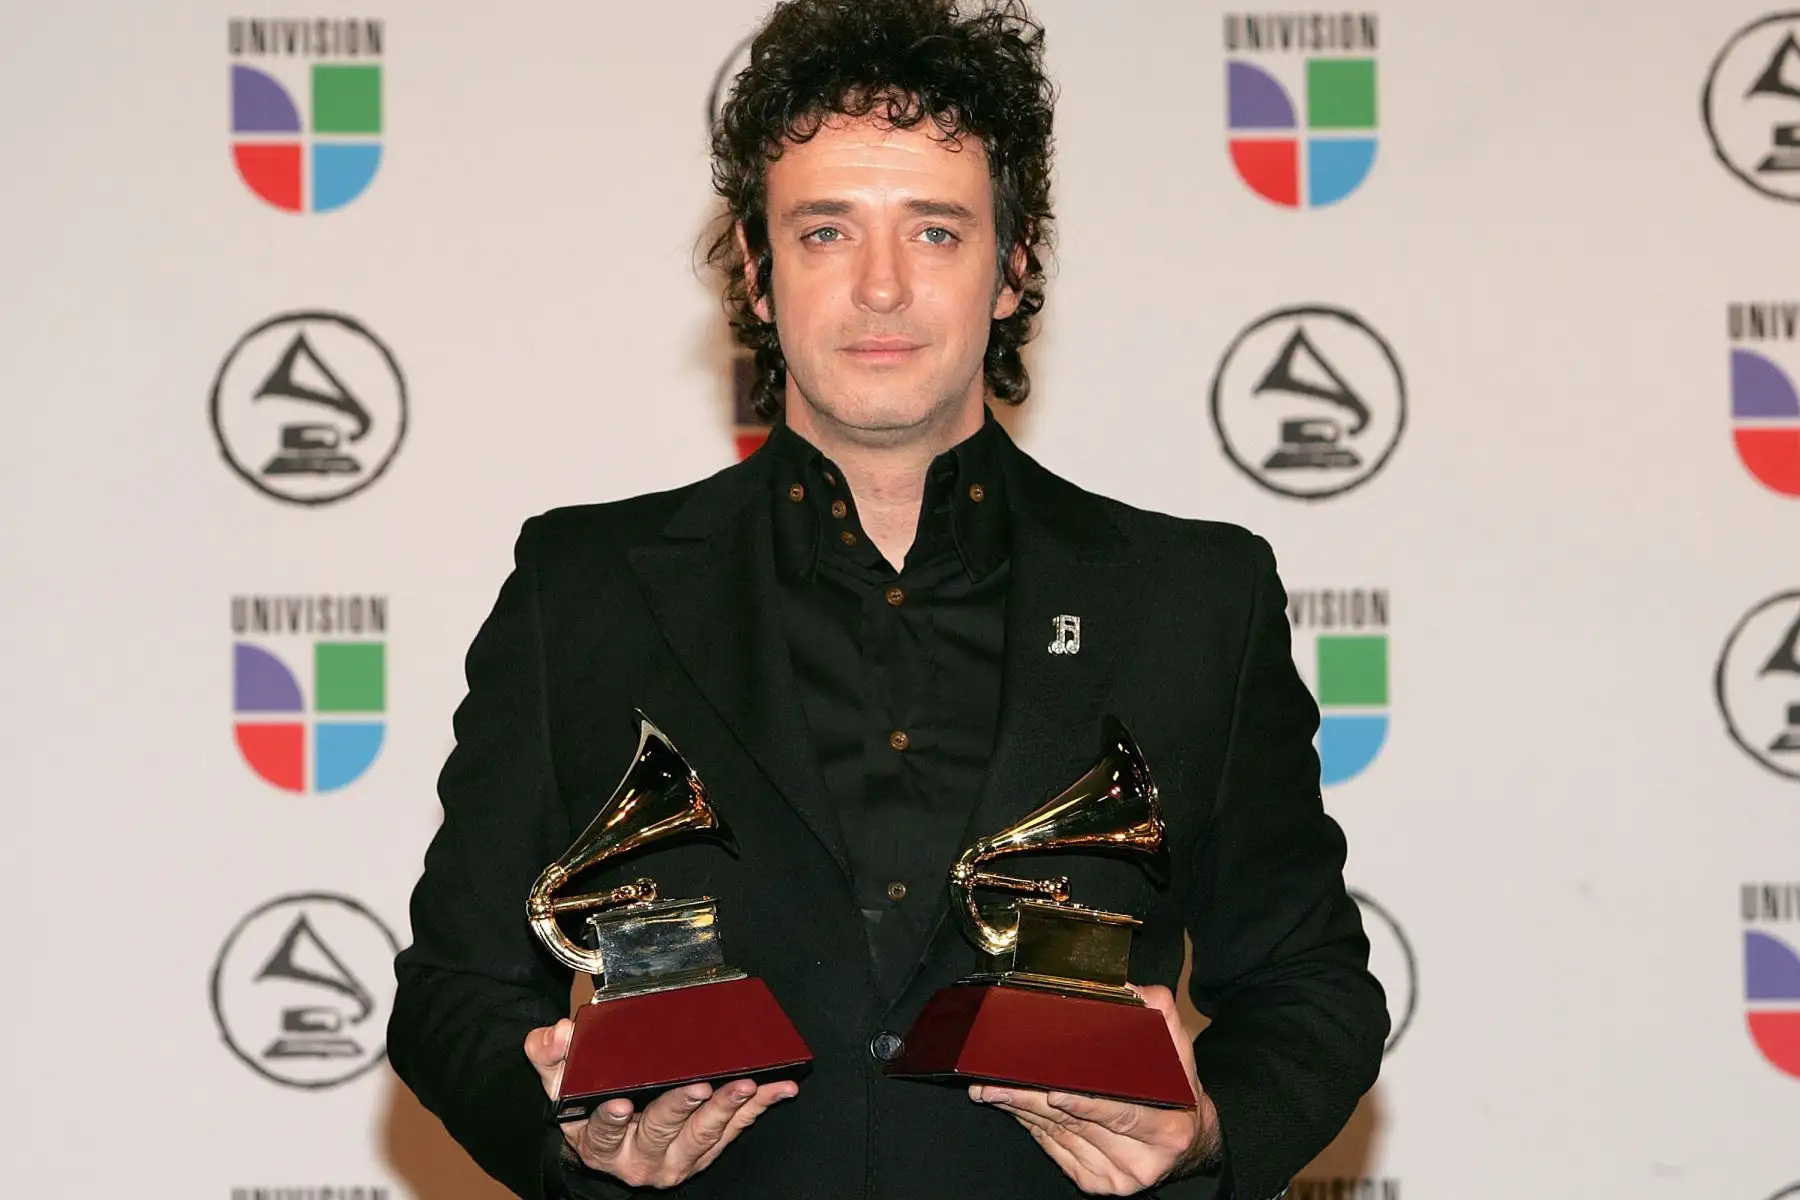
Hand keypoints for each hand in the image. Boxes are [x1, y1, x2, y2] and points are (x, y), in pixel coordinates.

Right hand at [524, 1019, 798, 1187]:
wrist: (610, 1142)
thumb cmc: (586, 1105)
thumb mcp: (557, 1084)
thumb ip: (549, 1055)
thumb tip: (558, 1032)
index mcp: (600, 1141)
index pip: (602, 1131)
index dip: (610, 1119)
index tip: (620, 1103)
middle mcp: (640, 1156)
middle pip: (660, 1131)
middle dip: (679, 1108)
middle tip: (696, 1086)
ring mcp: (676, 1157)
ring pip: (703, 1135)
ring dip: (725, 1109)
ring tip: (744, 1085)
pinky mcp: (706, 1151)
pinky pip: (735, 1129)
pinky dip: (757, 1108)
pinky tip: (777, 1088)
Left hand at [968, 985, 1219, 1194]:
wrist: (1188, 1141)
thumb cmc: (1176, 1090)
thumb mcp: (1179, 1051)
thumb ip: (1157, 1015)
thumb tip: (1126, 988)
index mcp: (1167, 1130)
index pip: (1123, 1116)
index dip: (1088, 1104)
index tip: (1054, 1091)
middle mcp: (1142, 1160)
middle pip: (1077, 1125)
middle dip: (1031, 1099)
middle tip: (996, 1081)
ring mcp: (1117, 1177)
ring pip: (1058, 1136)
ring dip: (1021, 1110)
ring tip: (991, 1088)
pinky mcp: (1095, 1183)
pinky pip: (1053, 1147)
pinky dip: (1030, 1124)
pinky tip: (1012, 1105)